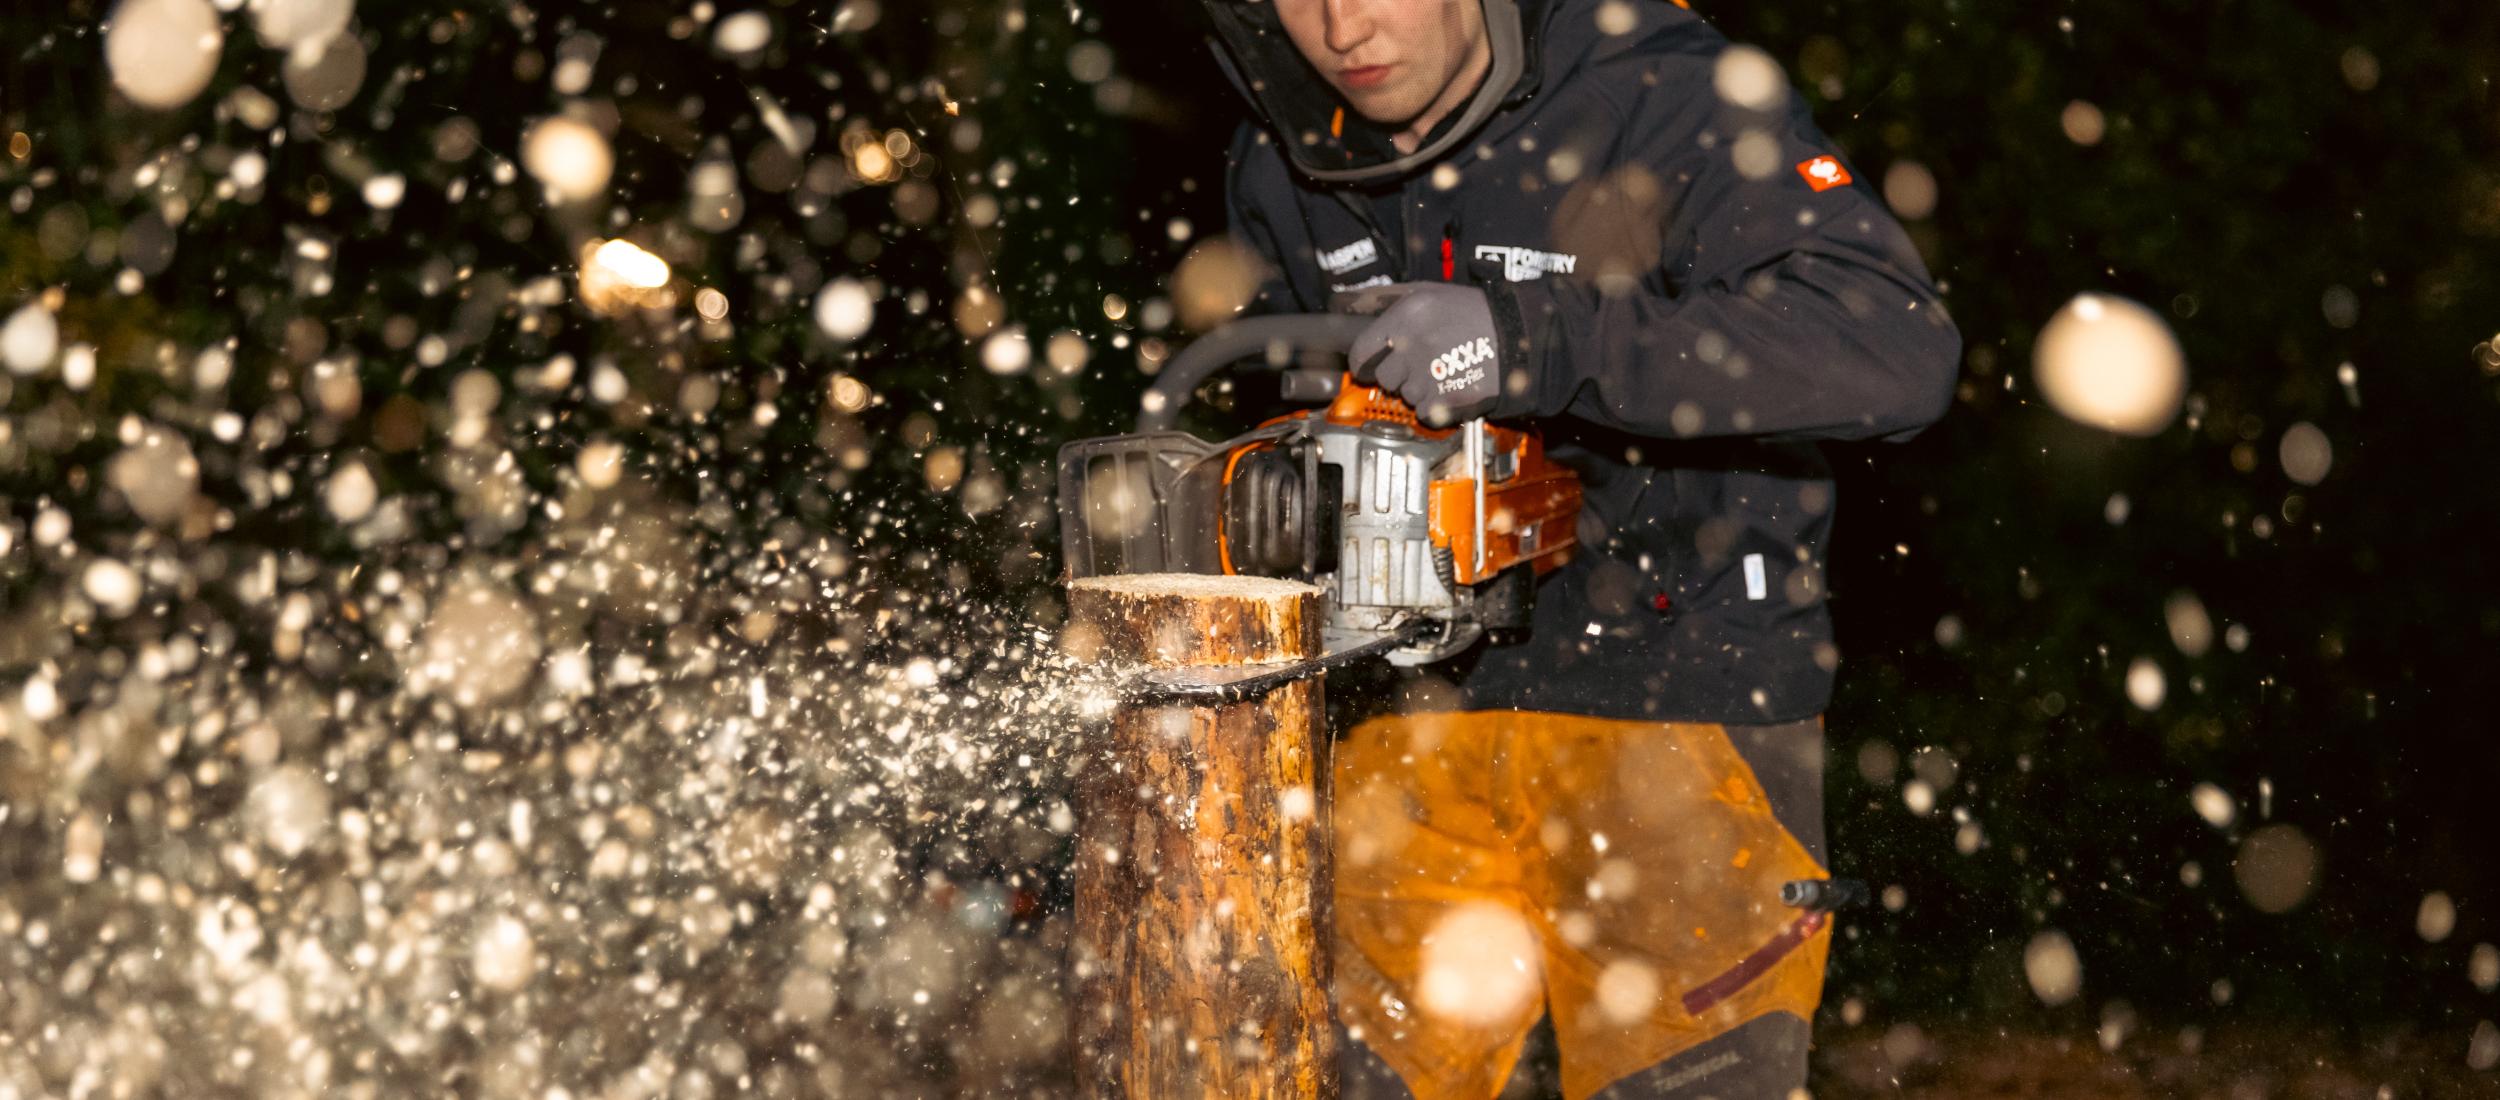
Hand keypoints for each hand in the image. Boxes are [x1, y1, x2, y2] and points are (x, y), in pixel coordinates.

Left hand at [1346, 282, 1504, 425]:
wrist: (1518, 337)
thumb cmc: (1473, 312)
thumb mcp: (1427, 291)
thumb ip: (1384, 299)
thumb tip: (1346, 302)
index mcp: (1405, 317)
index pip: (1361, 354)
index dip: (1365, 362)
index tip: (1371, 365)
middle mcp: (1412, 347)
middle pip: (1383, 378)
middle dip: (1399, 373)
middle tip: (1425, 360)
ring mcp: (1428, 377)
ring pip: (1405, 397)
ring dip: (1420, 389)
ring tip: (1445, 369)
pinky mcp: (1445, 402)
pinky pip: (1425, 412)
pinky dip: (1436, 405)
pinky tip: (1453, 385)